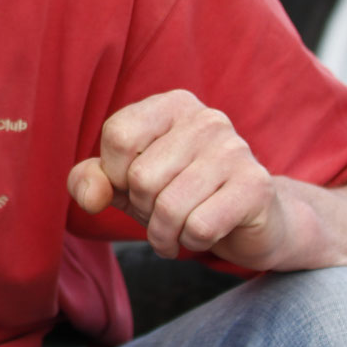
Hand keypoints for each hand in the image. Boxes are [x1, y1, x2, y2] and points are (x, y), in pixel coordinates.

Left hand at [68, 89, 285, 265]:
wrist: (248, 221)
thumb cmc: (177, 193)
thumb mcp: (122, 184)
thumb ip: (90, 180)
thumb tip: (90, 198)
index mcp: (171, 105)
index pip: (118, 134)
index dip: (114, 173)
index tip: (132, 184)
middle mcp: (206, 119)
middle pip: (141, 176)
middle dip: (142, 208)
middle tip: (160, 212)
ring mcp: (235, 150)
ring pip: (169, 207)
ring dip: (163, 233)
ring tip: (175, 231)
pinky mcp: (256, 186)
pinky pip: (199, 226)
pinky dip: (190, 241)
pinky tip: (200, 235)